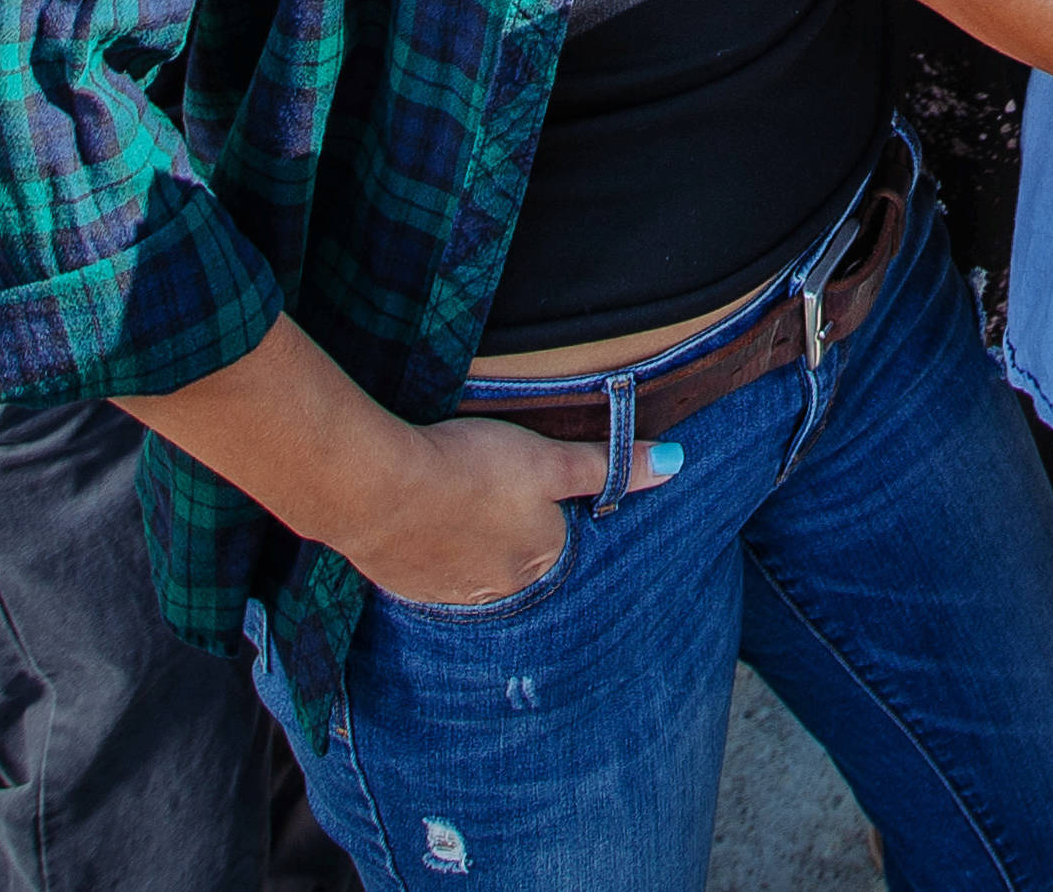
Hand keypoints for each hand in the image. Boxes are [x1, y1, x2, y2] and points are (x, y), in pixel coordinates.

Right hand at [341, 415, 678, 609]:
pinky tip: (426, 518)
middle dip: (513, 527)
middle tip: (493, 486)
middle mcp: (499, 590)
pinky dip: (434, 547)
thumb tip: (675, 462)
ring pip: (475, 567)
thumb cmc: (472, 467)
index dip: (554, 505)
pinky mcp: (406, 587)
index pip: (564, 538)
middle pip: (520, 556)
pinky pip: (433, 571)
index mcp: (540, 560)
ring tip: (460, 498)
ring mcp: (449, 594)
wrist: (377, 488)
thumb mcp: (550, 458)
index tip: (536, 481)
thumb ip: (608, 464)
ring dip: (472, 539)